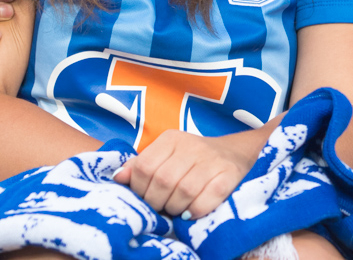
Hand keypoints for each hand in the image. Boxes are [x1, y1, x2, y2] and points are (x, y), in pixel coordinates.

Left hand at [113, 130, 259, 218]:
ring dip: (175, 209)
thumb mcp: (165, 156)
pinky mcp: (228, 174)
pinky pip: (206, 199)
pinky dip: (194, 211)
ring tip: (175, 211)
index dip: (139, 189)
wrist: (234, 153)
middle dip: (157, 202)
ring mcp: (211, 160)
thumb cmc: (192, 160)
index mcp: (171, 139)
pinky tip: (190, 213)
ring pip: (183, 191)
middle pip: (162, 181)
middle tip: (160, 208)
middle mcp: (191, 145)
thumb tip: (118, 177)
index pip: (143, 167)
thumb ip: (141, 166)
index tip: (144, 198)